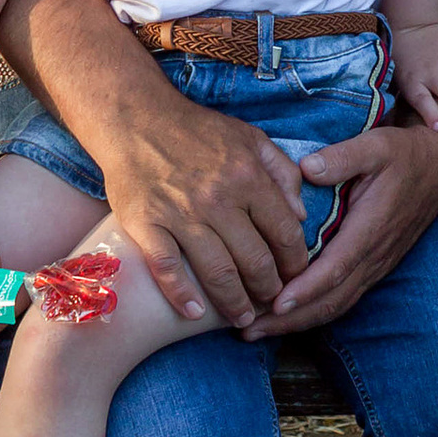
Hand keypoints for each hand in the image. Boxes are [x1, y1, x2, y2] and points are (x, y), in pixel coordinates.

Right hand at [95, 92, 312, 328]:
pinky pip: (167, 267)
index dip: (296, 261)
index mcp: (247, 176)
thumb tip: (302, 214)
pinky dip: (181, 294)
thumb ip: (282, 173)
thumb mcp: (250, 138)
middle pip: (255, 259)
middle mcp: (218, 198)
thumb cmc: (197, 130)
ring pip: (217, 271)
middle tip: (273, 303)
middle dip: (269, 289)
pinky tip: (194, 313)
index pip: (284, 232)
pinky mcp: (145, 223)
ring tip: (243, 319)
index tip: (297, 276)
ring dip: (235, 302)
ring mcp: (180, 213)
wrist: (135, 117)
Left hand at [262, 115, 437, 331]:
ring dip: (299, 322)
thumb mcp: (377, 145)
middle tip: (249, 331)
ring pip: (337, 305)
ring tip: (259, 330)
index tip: (275, 305)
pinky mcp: (375, 265)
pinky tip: (288, 314)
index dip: (306, 290)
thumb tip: (307, 169)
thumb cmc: (405, 153)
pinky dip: (314, 311)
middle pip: (331, 300)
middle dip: (290, 320)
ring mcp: (377, 264)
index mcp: (371, 228)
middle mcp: (375, 254)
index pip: (336, 269)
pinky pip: (344, 297)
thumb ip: (342, 157)